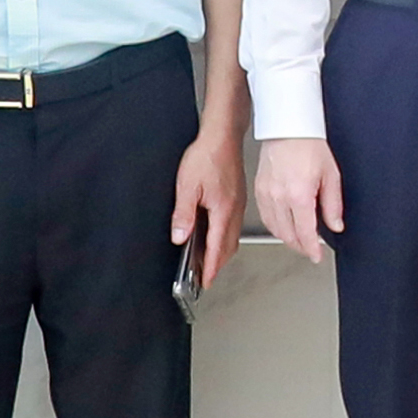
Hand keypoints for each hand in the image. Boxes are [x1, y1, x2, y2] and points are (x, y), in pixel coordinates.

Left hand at [170, 119, 244, 290]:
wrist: (222, 135)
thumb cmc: (208, 155)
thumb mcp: (187, 186)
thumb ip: (183, 214)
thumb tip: (180, 236)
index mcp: (223, 211)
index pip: (217, 248)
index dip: (210, 268)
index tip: (205, 281)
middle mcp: (234, 210)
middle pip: (228, 247)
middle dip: (216, 264)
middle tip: (204, 275)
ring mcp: (238, 204)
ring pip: (232, 237)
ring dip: (220, 251)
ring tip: (207, 259)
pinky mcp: (237, 197)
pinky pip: (232, 225)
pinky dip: (223, 237)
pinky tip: (213, 233)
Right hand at [257, 137, 344, 263]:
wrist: (287, 127)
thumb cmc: (309, 145)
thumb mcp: (331, 175)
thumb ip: (333, 205)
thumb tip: (335, 225)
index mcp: (299, 194)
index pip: (305, 233)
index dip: (312, 250)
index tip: (317, 257)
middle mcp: (280, 197)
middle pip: (288, 235)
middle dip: (301, 247)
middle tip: (310, 249)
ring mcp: (266, 194)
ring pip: (275, 229)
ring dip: (288, 239)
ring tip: (299, 240)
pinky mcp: (258, 190)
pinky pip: (266, 217)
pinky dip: (275, 227)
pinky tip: (284, 226)